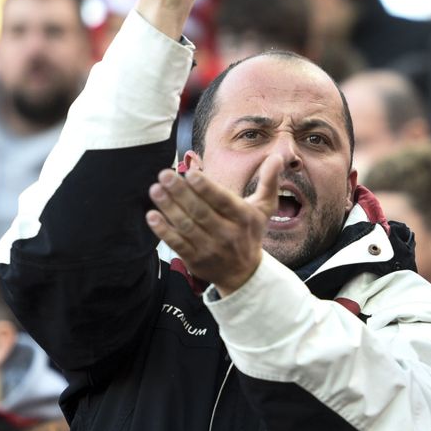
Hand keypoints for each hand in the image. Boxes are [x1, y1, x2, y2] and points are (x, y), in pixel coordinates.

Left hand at [146, 154, 279, 294]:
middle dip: (181, 192)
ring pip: (186, 226)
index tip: (192, 174)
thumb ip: (269, 181)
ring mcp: (210, 248)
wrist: (244, 274)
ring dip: (169, 207)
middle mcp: (227, 234)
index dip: (207, 188)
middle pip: (200, 211)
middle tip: (165, 175)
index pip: (223, 201)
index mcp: (243, 218)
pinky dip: (163, 230)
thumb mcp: (264, 208)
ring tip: (155, 190)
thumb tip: (278, 156)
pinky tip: (152, 216)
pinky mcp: (195, 260)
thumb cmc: (250, 233)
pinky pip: (177, 244)